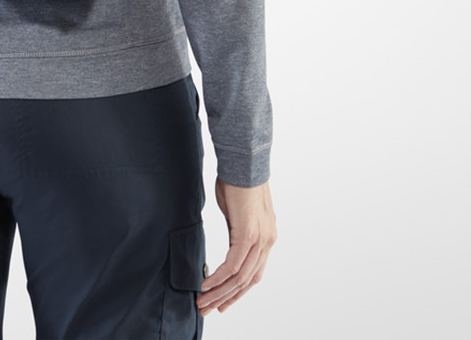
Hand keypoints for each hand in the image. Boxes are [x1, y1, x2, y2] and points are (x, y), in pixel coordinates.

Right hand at [197, 177, 275, 315]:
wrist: (244, 162)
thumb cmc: (238, 181)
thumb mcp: (237, 212)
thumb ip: (236, 231)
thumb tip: (230, 244)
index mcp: (266, 238)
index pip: (254, 274)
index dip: (238, 291)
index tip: (223, 302)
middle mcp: (267, 242)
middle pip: (247, 281)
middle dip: (226, 298)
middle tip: (208, 308)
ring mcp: (260, 239)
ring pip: (240, 277)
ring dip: (220, 292)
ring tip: (203, 301)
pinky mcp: (248, 233)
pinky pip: (233, 264)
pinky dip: (219, 276)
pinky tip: (206, 283)